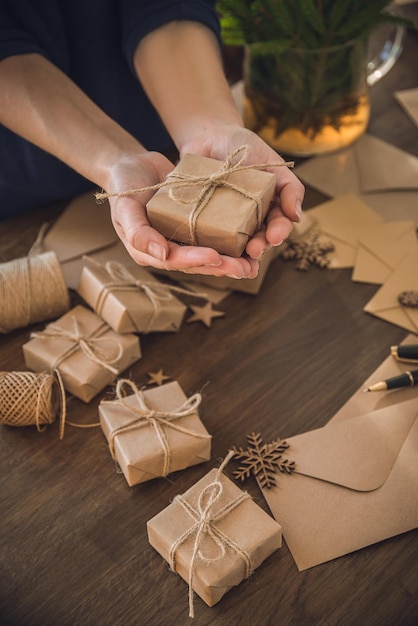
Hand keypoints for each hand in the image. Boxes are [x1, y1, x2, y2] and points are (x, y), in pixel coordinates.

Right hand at [104, 150, 258, 277]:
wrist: (132, 165)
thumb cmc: (123, 185)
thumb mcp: (124, 206)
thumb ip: (138, 232)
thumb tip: (162, 254)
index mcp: (148, 251)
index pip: (174, 260)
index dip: (195, 260)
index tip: (216, 257)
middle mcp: (167, 250)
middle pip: (196, 263)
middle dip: (221, 267)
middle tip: (244, 268)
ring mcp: (182, 239)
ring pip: (209, 255)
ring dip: (231, 261)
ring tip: (252, 265)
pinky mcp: (194, 227)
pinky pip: (214, 237)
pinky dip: (232, 242)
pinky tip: (251, 243)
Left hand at [179, 123, 304, 259]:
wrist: (208, 136)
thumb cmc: (245, 148)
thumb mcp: (272, 162)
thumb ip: (289, 187)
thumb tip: (297, 217)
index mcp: (269, 210)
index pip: (278, 226)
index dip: (278, 233)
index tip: (274, 236)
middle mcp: (249, 222)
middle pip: (257, 241)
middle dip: (258, 248)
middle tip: (254, 250)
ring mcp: (226, 225)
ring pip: (234, 247)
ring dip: (237, 257)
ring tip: (237, 260)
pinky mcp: (203, 225)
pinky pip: (207, 241)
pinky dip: (209, 250)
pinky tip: (210, 255)